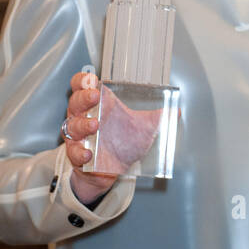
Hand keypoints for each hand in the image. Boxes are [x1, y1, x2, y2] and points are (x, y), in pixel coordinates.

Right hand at [64, 71, 161, 202]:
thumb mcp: (142, 128)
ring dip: (82, 125)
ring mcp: (78, 136)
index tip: (92, 79)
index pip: (81, 86)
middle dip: (83, 98)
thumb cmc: (123, 141)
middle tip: (95, 97)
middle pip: (75, 101)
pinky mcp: (77, 156)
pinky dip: (80, 152)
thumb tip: (177, 111)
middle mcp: (83, 117)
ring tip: (95, 126)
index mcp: (96, 104)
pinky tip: (88, 154)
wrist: (113, 170)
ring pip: (71, 126)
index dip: (83, 80)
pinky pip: (73, 152)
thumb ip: (157, 118)